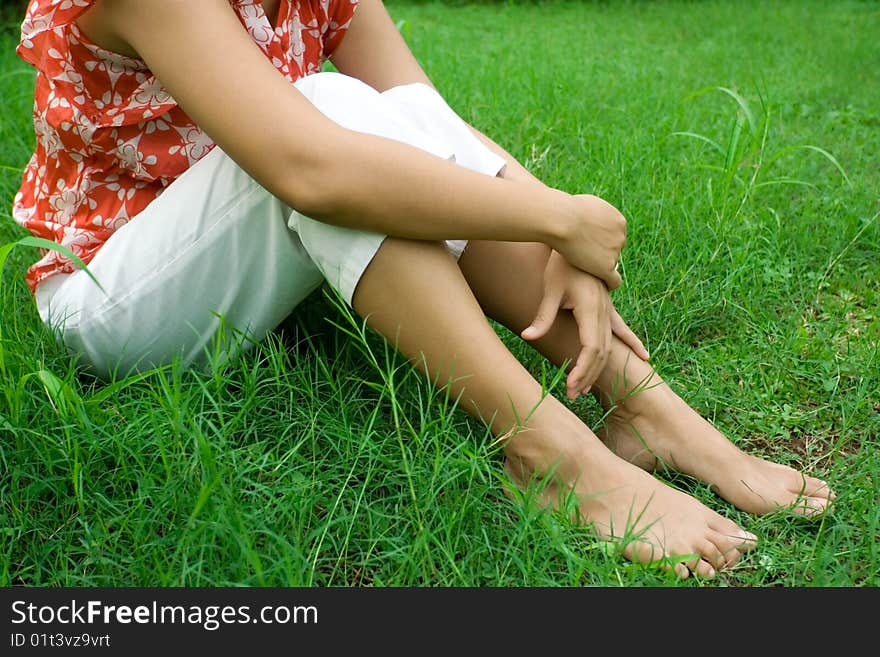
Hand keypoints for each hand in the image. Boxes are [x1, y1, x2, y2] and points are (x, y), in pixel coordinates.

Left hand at [521, 251, 648, 398]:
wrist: (576, 238)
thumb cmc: (560, 264)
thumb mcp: (550, 289)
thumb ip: (542, 316)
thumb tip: (528, 336)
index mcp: (592, 308)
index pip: (591, 348)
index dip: (583, 369)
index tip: (572, 386)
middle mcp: (605, 312)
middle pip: (601, 353)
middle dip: (588, 375)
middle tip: (574, 395)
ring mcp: (609, 309)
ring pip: (610, 346)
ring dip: (599, 368)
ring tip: (586, 388)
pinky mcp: (609, 306)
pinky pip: (622, 330)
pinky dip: (631, 344)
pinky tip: (644, 358)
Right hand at [549, 194, 626, 289]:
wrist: (561, 220)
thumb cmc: (565, 210)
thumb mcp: (586, 204)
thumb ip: (594, 214)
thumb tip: (589, 217)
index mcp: (618, 221)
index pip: (614, 236)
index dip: (601, 241)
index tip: (589, 245)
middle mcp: (621, 236)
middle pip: (613, 250)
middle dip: (601, 254)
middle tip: (583, 258)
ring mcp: (615, 252)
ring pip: (610, 264)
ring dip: (599, 267)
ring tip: (582, 269)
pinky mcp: (606, 267)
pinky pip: (614, 281)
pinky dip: (609, 284)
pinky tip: (602, 287)